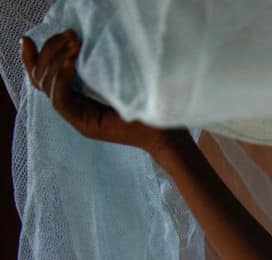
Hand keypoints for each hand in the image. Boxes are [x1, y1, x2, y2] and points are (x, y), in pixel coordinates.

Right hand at [21, 29, 179, 156]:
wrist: (166, 133)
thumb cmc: (149, 104)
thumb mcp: (119, 79)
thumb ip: (99, 67)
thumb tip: (81, 41)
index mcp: (78, 98)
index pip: (43, 77)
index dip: (32, 58)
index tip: (27, 39)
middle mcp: (74, 109)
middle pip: (41, 79)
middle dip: (49, 52)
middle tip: (69, 36)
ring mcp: (78, 118)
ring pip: (48, 88)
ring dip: (56, 62)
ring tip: (73, 46)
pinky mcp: (86, 125)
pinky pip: (61, 101)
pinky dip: (63, 79)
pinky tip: (72, 63)